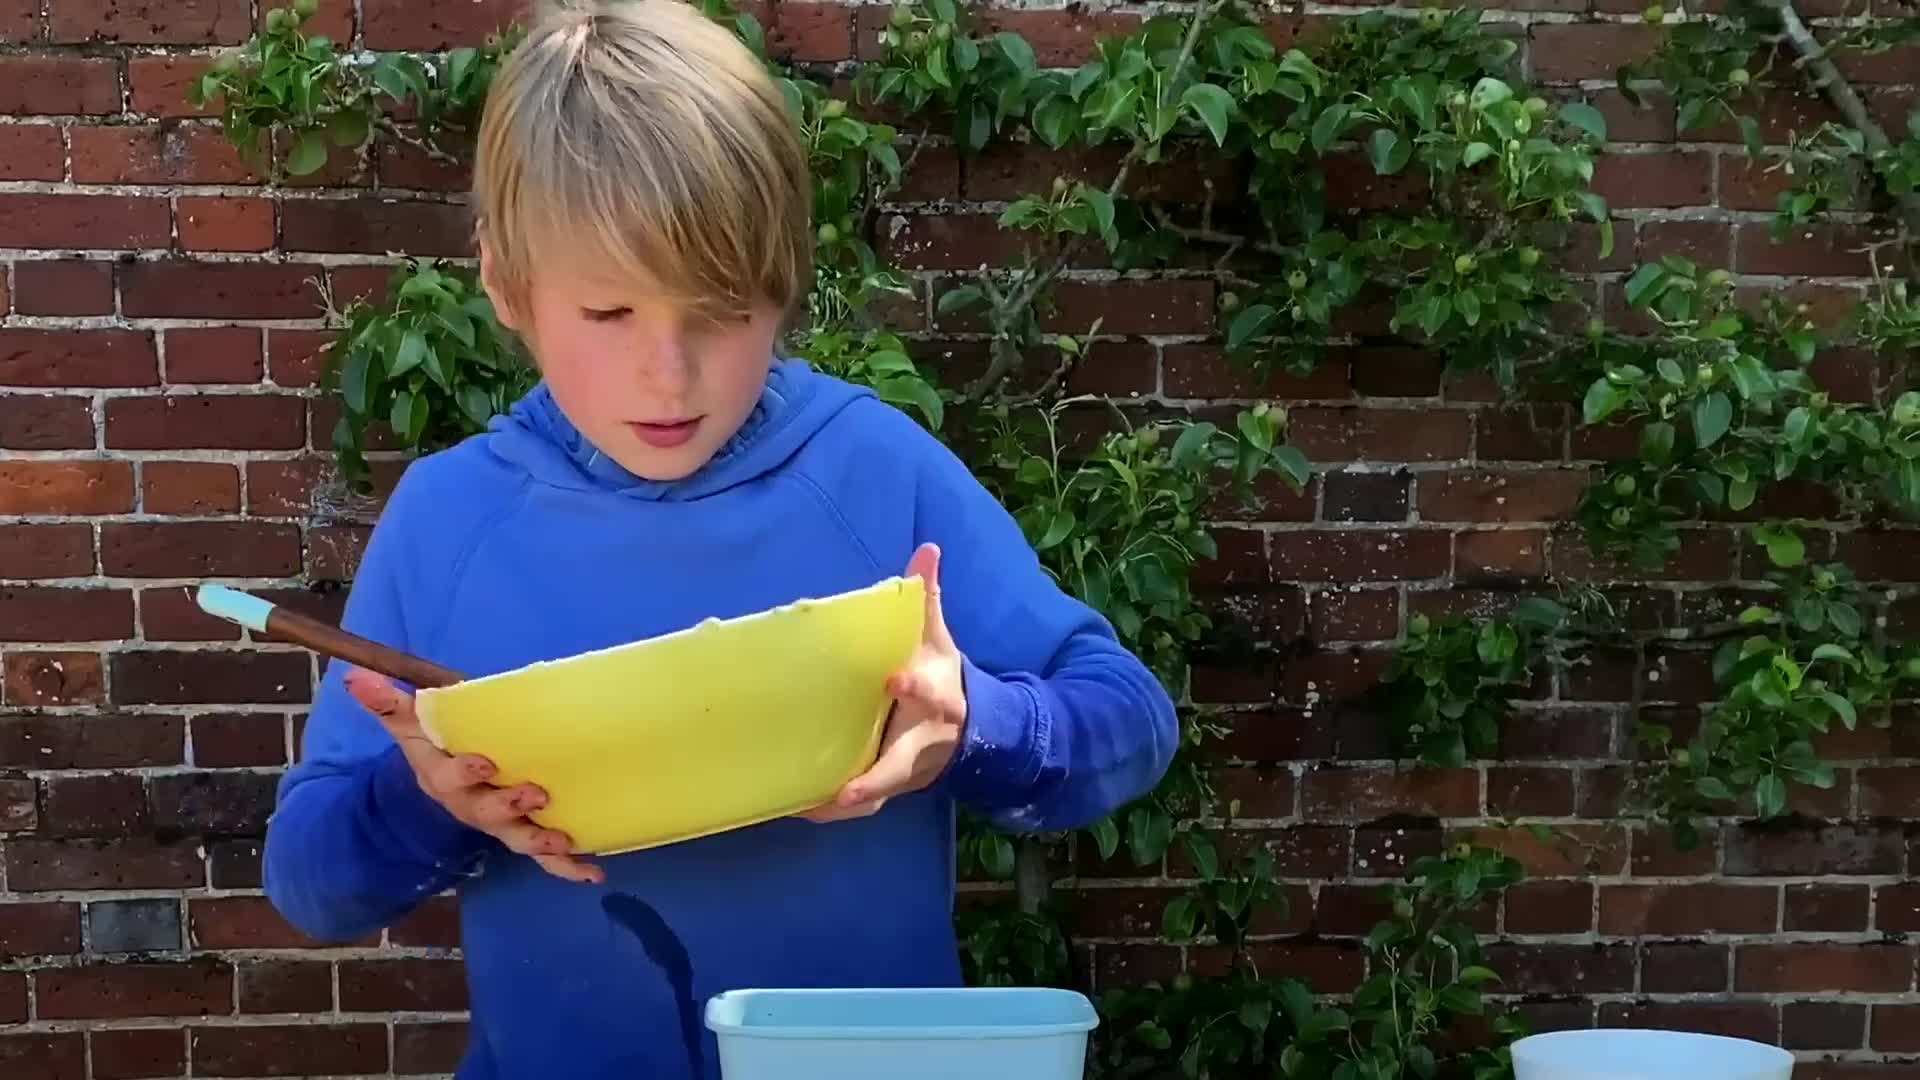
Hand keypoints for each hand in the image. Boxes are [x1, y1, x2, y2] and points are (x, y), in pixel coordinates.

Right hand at [345, 667, 603, 883]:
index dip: (466, 772)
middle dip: (511, 807)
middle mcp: (473, 806)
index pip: (452, 776)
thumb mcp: (409, 725)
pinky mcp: (523, 835)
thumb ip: (388, 703)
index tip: (485, 763)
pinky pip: (545, 858)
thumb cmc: (433, 747)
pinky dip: (568, 866)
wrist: (441, 788)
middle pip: (490, 813)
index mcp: (446, 778)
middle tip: (536, 794)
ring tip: (565, 841)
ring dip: (542, 842)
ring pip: (519, 839)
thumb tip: (353, 677)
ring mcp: (500, 825)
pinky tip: (594, 871)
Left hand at [803, 542, 966, 822]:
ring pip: (880, 792)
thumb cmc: (942, 674)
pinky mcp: (893, 786)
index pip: (929, 692)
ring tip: (809, 805)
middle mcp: (924, 741)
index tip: (894, 679)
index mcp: (938, 698)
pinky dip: (836, 809)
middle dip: (878, 775)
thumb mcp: (939, 639)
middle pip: (902, 761)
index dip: (914, 688)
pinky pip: (864, 805)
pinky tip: (801, 806)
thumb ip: (927, 598)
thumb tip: (928, 548)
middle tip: (847, 790)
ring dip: (849, 802)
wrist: (970, 729)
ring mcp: (909, 770)